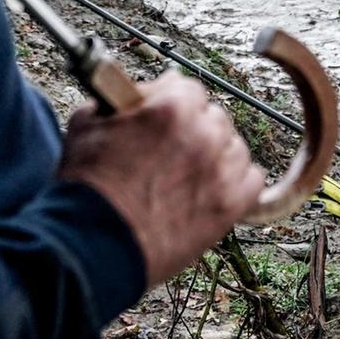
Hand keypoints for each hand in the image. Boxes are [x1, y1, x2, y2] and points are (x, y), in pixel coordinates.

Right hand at [59, 71, 265, 285]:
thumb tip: (136, 93)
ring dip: (217, 157)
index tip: (165, 121)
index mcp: (172, 106)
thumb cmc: (86, 187)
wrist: (92, 248)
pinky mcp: (231, 205)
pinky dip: (238, 186)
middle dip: (195, 131)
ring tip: (190, 179)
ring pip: (235, 147)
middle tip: (173, 155)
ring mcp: (221, 169)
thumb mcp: (89, 125)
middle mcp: (203, 132)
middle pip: (214, 117)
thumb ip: (119, 99)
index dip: (173, 106)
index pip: (188, 90)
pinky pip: (253, 181)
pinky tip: (214, 193)